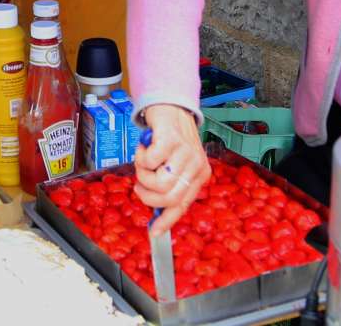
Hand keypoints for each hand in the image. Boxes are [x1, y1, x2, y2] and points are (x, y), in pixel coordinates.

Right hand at [134, 103, 209, 235]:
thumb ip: (170, 185)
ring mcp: (185, 152)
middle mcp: (197, 165)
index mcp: (200, 175)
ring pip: (158, 183)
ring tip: (142, 163)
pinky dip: (140, 157)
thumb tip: (157, 213)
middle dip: (147, 195)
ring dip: (142, 175)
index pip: (184, 205)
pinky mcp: (171, 139)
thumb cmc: (170, 138)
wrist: (171, 106)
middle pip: (169, 197)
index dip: (167, 221)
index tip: (154, 233)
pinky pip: (149, 162)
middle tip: (140, 185)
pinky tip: (144, 148)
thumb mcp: (176, 164)